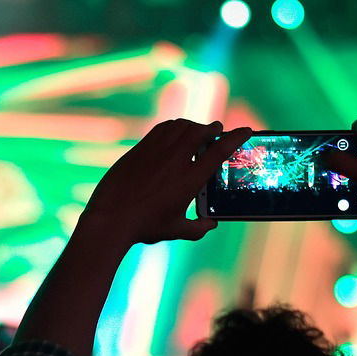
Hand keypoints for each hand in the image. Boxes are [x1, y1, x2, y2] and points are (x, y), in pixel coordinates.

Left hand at [81, 120, 252, 246]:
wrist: (110, 218)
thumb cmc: (144, 226)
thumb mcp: (175, 230)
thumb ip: (197, 228)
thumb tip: (210, 224)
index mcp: (190, 179)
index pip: (219, 150)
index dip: (236, 137)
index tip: (246, 130)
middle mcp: (175, 160)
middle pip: (200, 132)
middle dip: (212, 128)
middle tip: (217, 129)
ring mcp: (156, 151)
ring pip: (180, 126)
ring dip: (193, 126)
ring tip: (196, 130)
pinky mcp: (139, 149)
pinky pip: (161, 129)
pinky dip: (173, 127)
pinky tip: (173, 132)